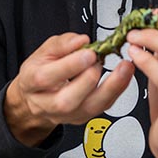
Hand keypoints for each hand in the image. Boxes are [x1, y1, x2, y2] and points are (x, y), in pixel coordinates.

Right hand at [5, 32, 134, 146]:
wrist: (37, 97)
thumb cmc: (41, 70)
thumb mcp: (44, 51)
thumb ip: (62, 44)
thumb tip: (81, 40)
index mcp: (32, 82)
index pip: (47, 78)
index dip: (70, 65)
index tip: (89, 52)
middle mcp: (48, 104)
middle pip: (67, 100)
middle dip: (88, 80)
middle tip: (100, 61)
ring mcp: (66, 114)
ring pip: (89, 108)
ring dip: (111, 87)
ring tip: (123, 68)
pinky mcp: (82, 117)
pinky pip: (102, 107)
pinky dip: (117, 90)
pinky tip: (125, 76)